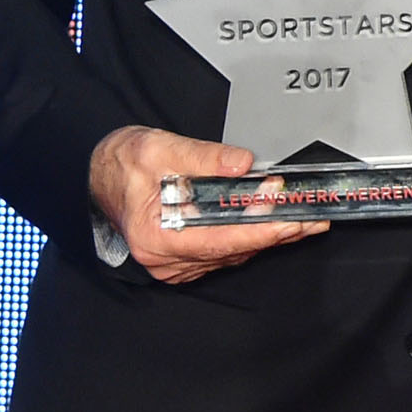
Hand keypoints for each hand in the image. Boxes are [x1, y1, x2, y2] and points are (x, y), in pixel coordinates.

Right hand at [89, 125, 325, 283]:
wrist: (97, 175)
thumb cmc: (120, 164)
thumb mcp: (157, 148)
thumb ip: (202, 156)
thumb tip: (242, 164)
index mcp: (156, 237)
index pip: (220, 240)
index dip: (260, 231)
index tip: (292, 222)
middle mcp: (167, 259)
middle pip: (233, 249)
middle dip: (276, 233)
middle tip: (314, 219)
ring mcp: (176, 262)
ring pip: (233, 253)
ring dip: (268, 235)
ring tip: (304, 219)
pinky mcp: (184, 257)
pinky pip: (224, 251)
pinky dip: (250, 236)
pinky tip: (273, 224)